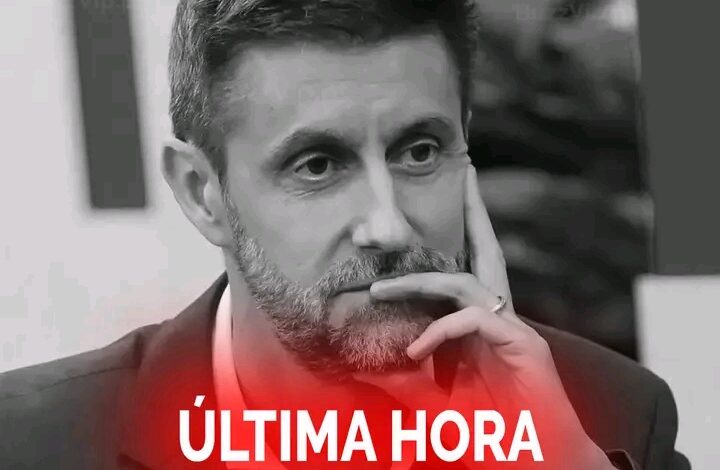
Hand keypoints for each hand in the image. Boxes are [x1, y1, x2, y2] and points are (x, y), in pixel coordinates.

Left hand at [354, 164, 612, 468]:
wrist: (542, 453)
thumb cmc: (494, 426)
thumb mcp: (439, 395)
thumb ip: (411, 373)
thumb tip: (366, 362)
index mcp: (486, 322)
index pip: (471, 265)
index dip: (466, 228)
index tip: (455, 190)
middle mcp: (504, 318)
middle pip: (485, 252)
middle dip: (473, 211)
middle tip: (464, 168)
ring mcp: (517, 330)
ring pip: (467, 284)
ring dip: (420, 283)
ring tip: (378, 291)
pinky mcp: (526, 348)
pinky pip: (475, 323)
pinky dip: (440, 332)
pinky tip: (415, 350)